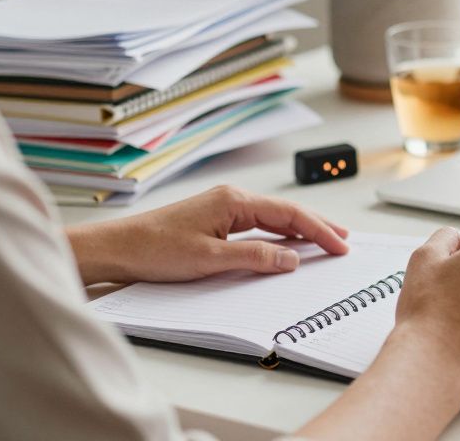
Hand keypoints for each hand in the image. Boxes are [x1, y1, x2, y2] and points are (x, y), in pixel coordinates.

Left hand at [66, 185, 348, 284]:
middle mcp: (230, 198)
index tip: (340, 245)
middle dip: (316, 226)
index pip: (288, 214)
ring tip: (324, 241)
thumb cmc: (154, 250)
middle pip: (285, 212)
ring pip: (271, 218)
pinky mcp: (213, 220)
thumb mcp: (209, 260)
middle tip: (343, 240)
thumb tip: (291, 258)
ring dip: (298, 230)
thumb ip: (254, 258)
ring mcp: (222, 207)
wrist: (116, 248)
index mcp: (233, 201)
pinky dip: (277, 234)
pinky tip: (286, 244)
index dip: (318, 231)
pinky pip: (255, 225)